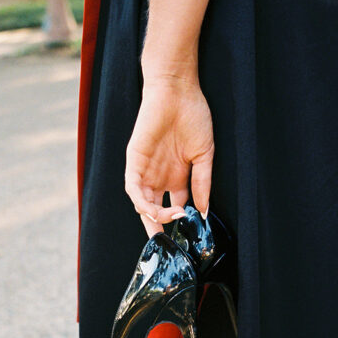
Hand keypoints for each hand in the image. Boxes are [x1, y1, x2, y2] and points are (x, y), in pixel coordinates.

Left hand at [125, 74, 213, 237]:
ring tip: (170, 220)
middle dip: (158, 229)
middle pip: (154, 210)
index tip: (189, 235)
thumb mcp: (204, 155)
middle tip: (167, 245)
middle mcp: (159, 176)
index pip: (175, 207)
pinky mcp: (134, 160)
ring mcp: (145, 169)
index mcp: (177, 176)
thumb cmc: (193, 117)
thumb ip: (203, 183)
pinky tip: (153, 208)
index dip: (181, 223)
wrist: (178, 92)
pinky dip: (141, 202)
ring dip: (153, 216)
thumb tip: (204, 212)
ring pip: (142, 203)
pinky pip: (132, 188)